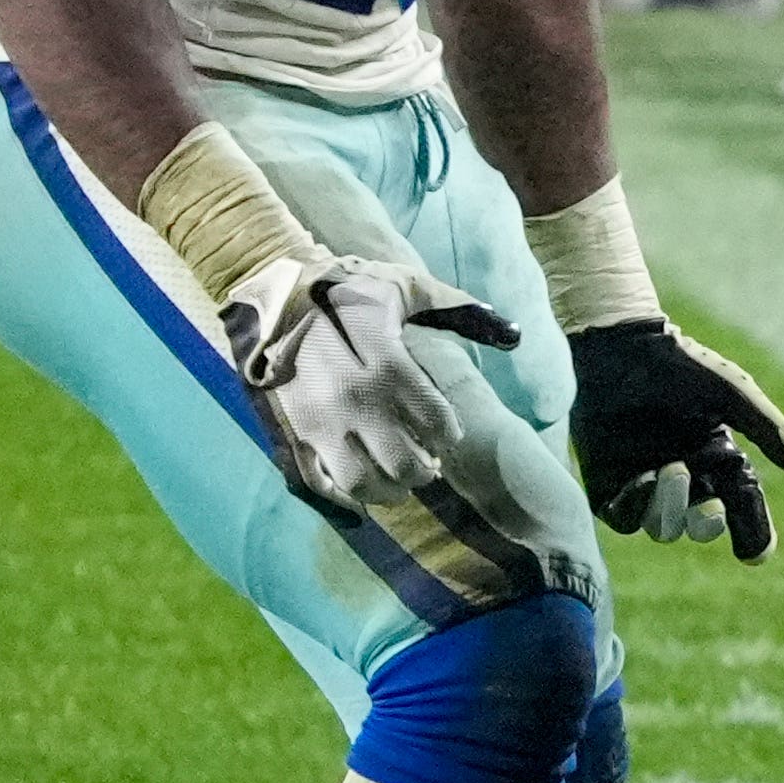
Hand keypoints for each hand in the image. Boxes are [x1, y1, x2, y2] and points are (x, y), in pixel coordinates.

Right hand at [218, 256, 520, 502]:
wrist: (268, 288)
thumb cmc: (347, 285)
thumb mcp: (406, 286)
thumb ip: (460, 311)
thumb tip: (514, 334)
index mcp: (386, 362)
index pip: (436, 423)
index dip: (449, 435)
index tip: (447, 434)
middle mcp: (351, 398)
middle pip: (402, 464)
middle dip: (423, 472)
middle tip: (427, 466)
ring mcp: (315, 418)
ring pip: (360, 483)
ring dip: (386, 492)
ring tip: (397, 483)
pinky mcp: (287, 428)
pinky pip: (317, 481)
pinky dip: (342, 496)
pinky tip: (361, 491)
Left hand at [563, 318, 783, 559]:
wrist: (620, 345)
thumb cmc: (679, 365)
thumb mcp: (733, 395)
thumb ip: (768, 431)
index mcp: (719, 459)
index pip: (743, 508)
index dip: (754, 535)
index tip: (756, 554)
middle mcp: (686, 477)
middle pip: (703, 526)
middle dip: (708, 523)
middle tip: (710, 504)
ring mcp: (646, 482)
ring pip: (663, 527)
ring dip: (670, 508)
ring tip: (668, 469)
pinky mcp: (609, 482)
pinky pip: (623, 517)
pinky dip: (634, 507)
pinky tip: (641, 479)